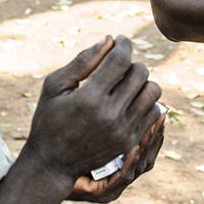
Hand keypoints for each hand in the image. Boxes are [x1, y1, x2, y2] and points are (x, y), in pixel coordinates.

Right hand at [22, 36, 163, 190]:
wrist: (52, 163)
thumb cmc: (49, 119)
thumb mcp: (55, 85)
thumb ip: (82, 61)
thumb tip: (110, 40)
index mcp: (89, 97)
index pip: (120, 60)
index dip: (123, 44)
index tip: (120, 40)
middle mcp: (110, 114)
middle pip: (139, 72)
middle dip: (130, 63)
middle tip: (117, 66)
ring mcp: (123, 130)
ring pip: (152, 90)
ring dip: (141, 81)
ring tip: (125, 83)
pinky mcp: (130, 141)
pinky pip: (154, 111)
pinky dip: (146, 101)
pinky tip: (130, 100)